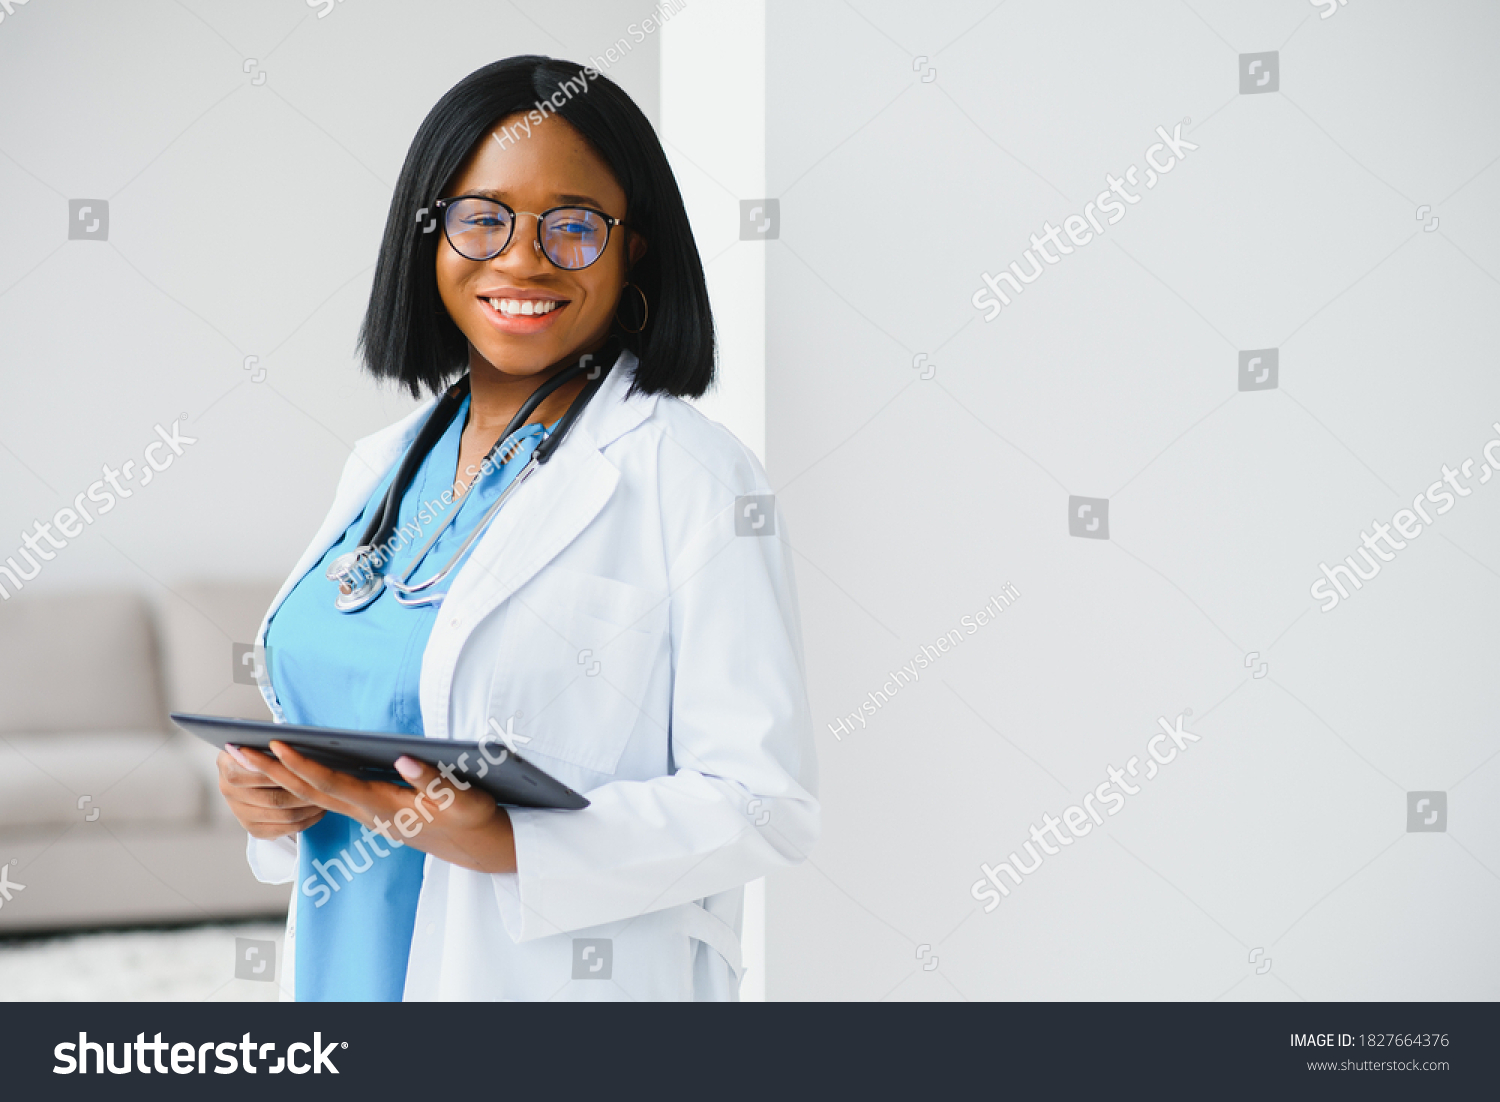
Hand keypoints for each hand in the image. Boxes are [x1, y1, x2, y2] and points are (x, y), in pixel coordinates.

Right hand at [218, 744, 325, 839]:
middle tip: (326, 788)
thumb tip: (284, 746)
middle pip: (272, 799)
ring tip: (327, 797)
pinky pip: (283, 830)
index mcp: (226, 766)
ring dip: (308, 808)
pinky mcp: (253, 829)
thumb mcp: (262, 740)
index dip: (275, 773)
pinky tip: (318, 811)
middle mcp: (228, 792)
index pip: (250, 775)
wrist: (254, 769)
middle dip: (303, 794)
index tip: (302, 767)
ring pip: (282, 815)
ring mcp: (240, 813)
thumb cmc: (264, 749)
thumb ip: (269, 744)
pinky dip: (305, 822)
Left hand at [229, 740, 517, 873]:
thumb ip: (431, 779)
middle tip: (236, 750)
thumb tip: (404, 757)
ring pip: (312, 796)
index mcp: (384, 807)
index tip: (274, 745)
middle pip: (308, 792)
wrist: (477, 849)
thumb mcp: (461, 798)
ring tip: (250, 753)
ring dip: (278, 776)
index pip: (333, 785)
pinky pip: (325, 796)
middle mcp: (367, 813)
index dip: (302, 765)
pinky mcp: (370, 811)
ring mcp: (366, 814)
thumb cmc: (470, 819)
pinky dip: (300, 780)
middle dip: (271, 771)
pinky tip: (288, 765)